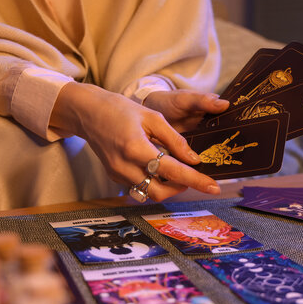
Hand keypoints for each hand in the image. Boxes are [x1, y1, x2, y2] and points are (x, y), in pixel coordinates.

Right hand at [49, 82, 221, 200]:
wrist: (88, 112)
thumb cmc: (121, 109)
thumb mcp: (153, 117)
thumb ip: (175, 140)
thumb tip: (194, 160)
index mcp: (136, 148)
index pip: (172, 171)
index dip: (196, 180)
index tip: (213, 187)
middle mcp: (125, 166)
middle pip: (160, 192)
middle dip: (180, 188)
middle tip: (191, 176)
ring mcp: (117, 174)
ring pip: (149, 193)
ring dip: (167, 187)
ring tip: (176, 171)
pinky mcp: (114, 176)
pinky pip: (139, 186)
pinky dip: (153, 182)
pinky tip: (158, 168)